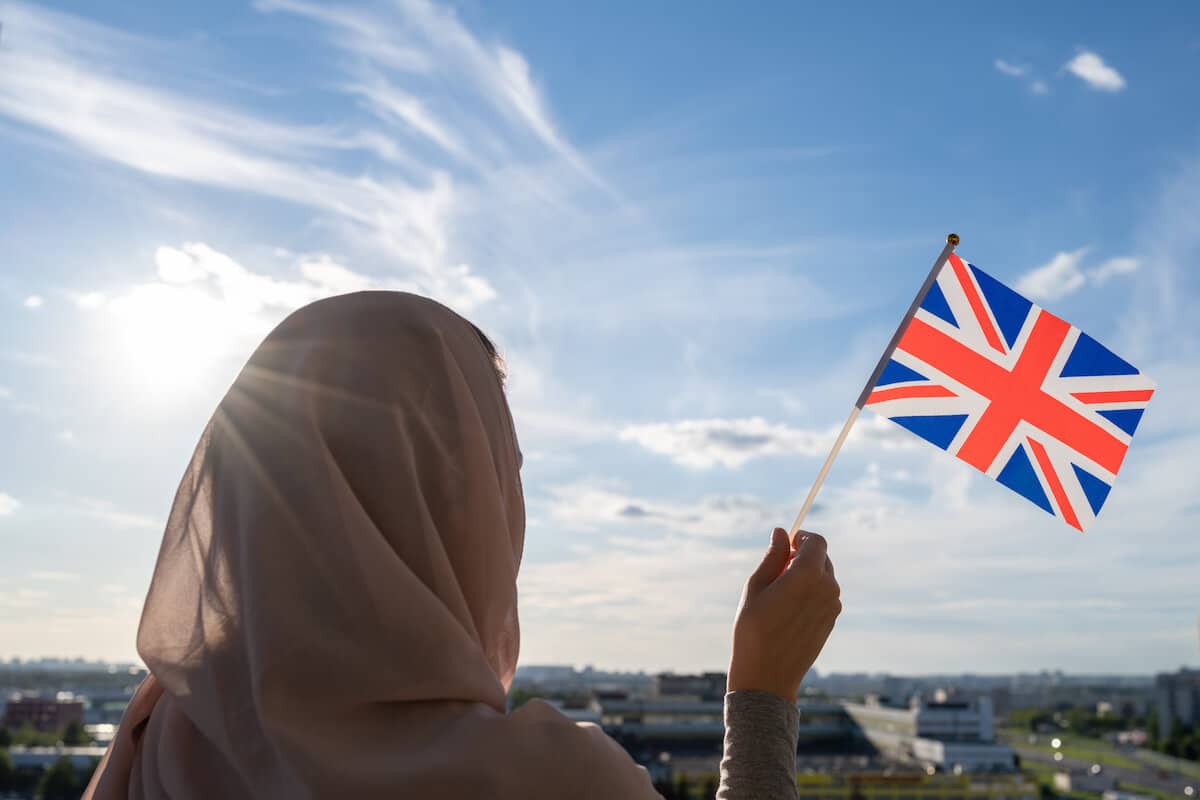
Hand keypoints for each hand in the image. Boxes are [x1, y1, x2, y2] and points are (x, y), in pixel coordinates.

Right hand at [727, 527, 840, 702]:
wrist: (768, 675)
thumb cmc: (754, 629)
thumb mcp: (756, 586)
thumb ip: (773, 556)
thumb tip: (781, 531)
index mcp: (808, 575)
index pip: (816, 541)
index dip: (801, 538)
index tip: (785, 546)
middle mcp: (827, 588)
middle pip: (822, 557)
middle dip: (803, 556)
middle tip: (777, 570)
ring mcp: (833, 606)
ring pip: (825, 576)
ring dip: (807, 575)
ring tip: (780, 594)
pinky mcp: (832, 620)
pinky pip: (825, 595)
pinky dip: (812, 592)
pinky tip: (789, 611)